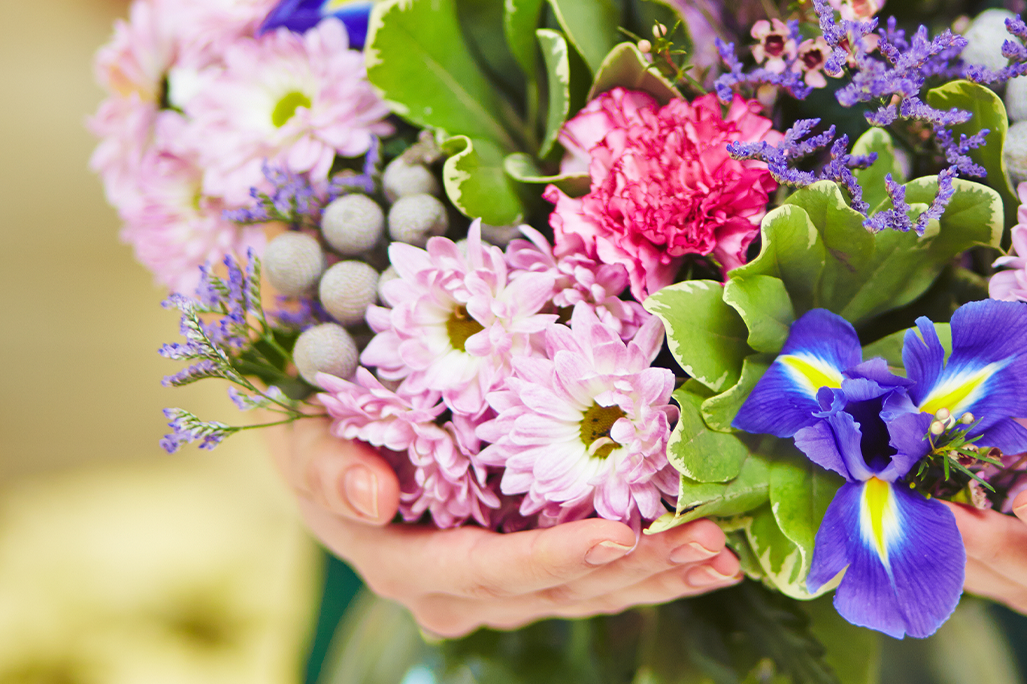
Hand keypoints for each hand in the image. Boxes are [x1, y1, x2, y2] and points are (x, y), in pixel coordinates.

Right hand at [269, 417, 743, 636]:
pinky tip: (709, 558)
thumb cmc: (317, 431)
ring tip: (722, 551)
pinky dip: (655, 568)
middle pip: (560, 591)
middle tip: (706, 540)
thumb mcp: (304, 442)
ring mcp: (500, 587)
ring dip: (659, 574)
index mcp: (406, 565)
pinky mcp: (531, 568)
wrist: (328, 443)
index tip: (618, 538)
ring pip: (591, 594)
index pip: (490, 572)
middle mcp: (459, 592)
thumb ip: (328, 468)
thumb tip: (371, 494)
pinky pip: (600, 579)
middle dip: (636, 569)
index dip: (556, 560)